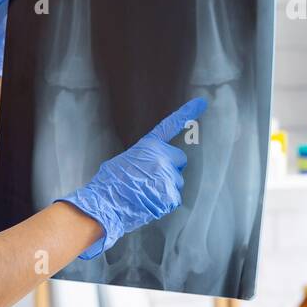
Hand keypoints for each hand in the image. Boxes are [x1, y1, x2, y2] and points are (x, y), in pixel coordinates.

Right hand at [55, 97, 208, 260]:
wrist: (104, 205)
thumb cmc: (109, 185)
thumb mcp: (122, 161)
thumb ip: (142, 158)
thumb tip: (146, 166)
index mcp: (149, 146)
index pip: (170, 126)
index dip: (187, 113)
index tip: (202, 102)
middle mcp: (162, 158)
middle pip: (180, 160)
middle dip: (172, 168)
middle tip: (153, 179)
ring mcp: (168, 177)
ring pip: (177, 182)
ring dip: (166, 188)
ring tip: (145, 193)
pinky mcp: (171, 195)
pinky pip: (174, 199)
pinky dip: (164, 203)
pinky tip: (148, 203)